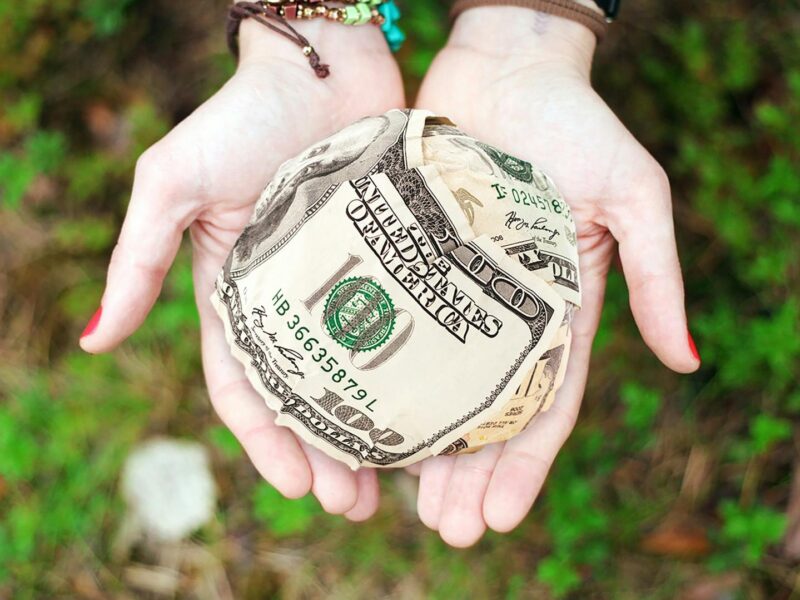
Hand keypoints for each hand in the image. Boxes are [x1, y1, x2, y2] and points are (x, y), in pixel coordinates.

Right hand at [79, 20, 403, 519]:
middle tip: (355, 505)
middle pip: (307, 399)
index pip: (246, 389)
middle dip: (324, 457)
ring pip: (358, 378)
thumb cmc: (243, 116)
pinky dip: (410, 378)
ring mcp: (344, 286)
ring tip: (397, 484)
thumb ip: (137, 260)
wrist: (324, 62)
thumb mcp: (174, 184)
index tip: (298, 487)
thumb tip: (95, 341)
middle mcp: (292, 301)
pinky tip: (433, 414)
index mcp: (237, 294)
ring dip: (370, 434)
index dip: (267, 443)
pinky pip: (401, 334)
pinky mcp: (392, 265)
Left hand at [410, 7, 700, 546]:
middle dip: (468, 474)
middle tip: (444, 529)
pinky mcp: (408, 261)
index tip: (499, 517)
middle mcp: (501, 310)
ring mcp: (451, 290)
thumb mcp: (633, 195)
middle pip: (484, 412)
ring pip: (433, 384)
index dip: (525, 466)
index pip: (544, 405)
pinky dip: (380, 377)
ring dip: (420, 445)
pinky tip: (359, 419)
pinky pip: (392, 329)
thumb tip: (686, 361)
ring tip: (394, 501)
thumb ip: (656, 274)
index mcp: (557, 307)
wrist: (504, 63)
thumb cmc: (575, 122)